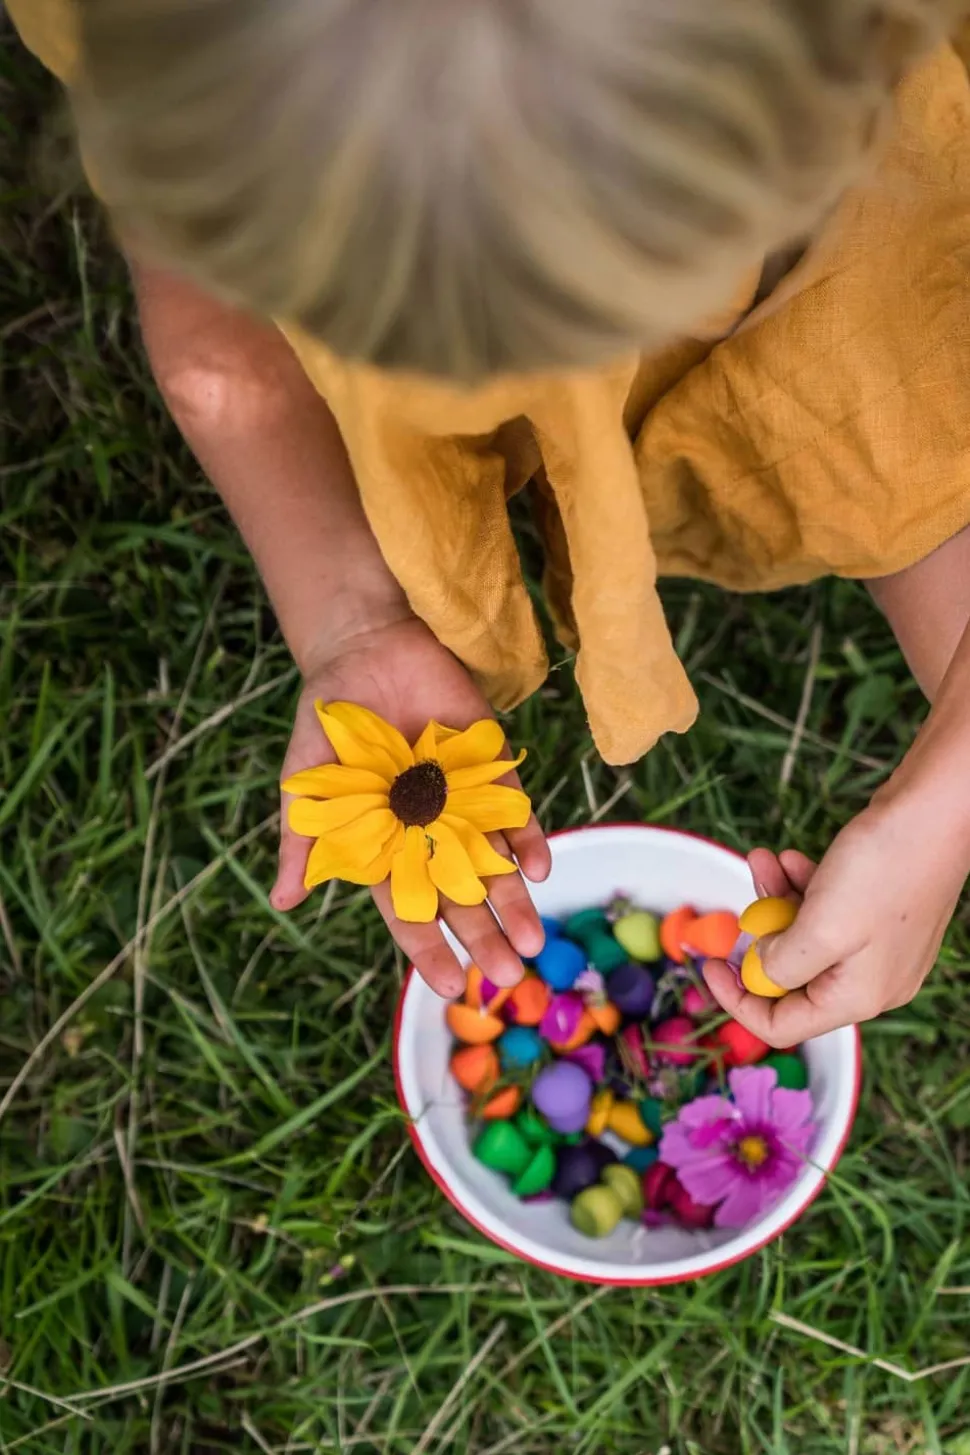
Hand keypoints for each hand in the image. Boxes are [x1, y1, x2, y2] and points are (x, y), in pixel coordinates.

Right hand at [270, 616, 550, 997]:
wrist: (365, 650)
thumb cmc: (329, 724)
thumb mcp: (307, 786)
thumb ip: (304, 841)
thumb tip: (284, 903)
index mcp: (387, 848)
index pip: (410, 909)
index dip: (430, 948)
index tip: (452, 985)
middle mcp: (430, 834)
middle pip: (461, 896)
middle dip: (483, 936)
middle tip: (506, 974)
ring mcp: (464, 802)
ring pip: (495, 863)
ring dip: (515, 901)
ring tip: (533, 942)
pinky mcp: (491, 767)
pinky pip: (514, 810)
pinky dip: (527, 838)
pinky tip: (539, 868)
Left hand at [703, 796, 966, 1043]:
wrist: (936, 810)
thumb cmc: (884, 870)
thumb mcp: (820, 927)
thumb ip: (782, 963)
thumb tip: (760, 970)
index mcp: (858, 996)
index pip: (782, 1025)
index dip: (737, 1000)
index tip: (709, 963)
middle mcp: (870, 979)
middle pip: (791, 978)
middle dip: (760, 935)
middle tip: (743, 900)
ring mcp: (876, 944)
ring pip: (804, 935)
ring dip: (775, 900)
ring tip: (762, 860)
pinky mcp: (877, 911)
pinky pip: (825, 910)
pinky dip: (801, 886)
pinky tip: (792, 857)